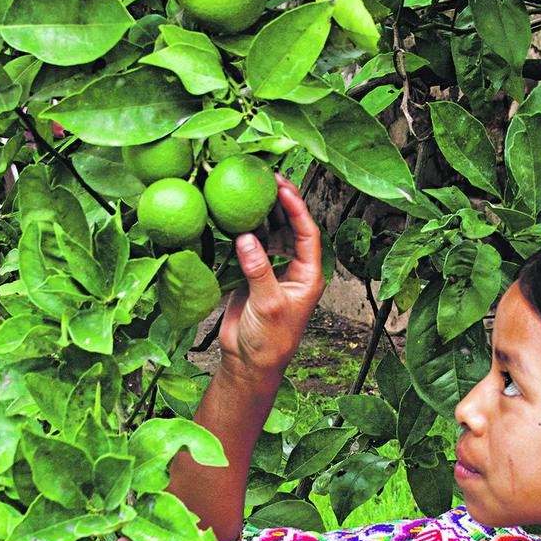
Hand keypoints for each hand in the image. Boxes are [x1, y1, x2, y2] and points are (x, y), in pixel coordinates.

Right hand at [218, 174, 324, 380]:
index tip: (282, 187)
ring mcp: (271, 270)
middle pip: (288, 227)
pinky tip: (231, 214)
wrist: (248, 363)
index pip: (306, 233)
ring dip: (259, 213)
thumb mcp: (269, 305)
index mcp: (308, 275)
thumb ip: (259, 270)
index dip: (296, 208)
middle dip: (278, 202)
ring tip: (247, 189)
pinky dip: (241, 231)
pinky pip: (248, 246)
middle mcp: (292, 268)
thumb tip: (246, 237)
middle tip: (264, 177)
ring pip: (268, 233)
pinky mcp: (251, 274)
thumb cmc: (270, 341)